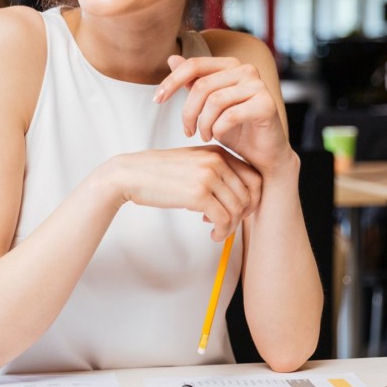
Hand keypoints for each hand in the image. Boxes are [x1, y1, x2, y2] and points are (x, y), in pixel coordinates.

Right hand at [112, 145, 260, 240]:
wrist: (132, 174)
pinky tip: (212, 234)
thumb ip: (216, 173)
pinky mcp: (198, 194)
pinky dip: (221, 232)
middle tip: (227, 223)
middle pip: (249, 195)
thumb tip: (240, 199)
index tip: (240, 211)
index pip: (254, 177)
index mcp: (218, 152)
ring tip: (216, 231)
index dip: (253, 199)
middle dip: (242, 215)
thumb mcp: (193, 164)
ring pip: (237, 209)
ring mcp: (208, 176)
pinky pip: (223, 219)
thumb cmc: (160, 173)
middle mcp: (216, 161)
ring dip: (230, 226)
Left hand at [154, 55, 287, 175]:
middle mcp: (246, 70)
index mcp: (231, 65)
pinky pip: (230, 115)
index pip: (194, 65)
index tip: (157, 99)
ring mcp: (258, 86)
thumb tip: (172, 58)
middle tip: (187, 131)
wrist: (263, 155)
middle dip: (188, 112)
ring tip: (204, 136)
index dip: (172, 81)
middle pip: (202, 86)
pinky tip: (217, 137)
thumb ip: (193, 82)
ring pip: (214, 101)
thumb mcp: (208, 106)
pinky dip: (218, 129)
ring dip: (203, 123)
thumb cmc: (236, 130)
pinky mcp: (266, 104)